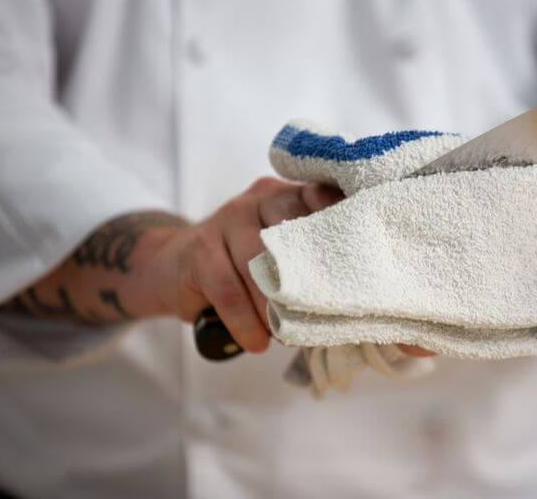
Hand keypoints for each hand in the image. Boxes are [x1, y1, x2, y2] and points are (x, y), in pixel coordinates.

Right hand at [149, 178, 342, 352]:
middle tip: (324, 317)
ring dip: (276, 309)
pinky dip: (245, 321)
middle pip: (293, 236)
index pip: (322, 199)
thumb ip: (312, 259)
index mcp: (289, 194)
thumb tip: (363, 298)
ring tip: (288, 337)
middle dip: (310, 282)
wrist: (173, 266)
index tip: (359, 265)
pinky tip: (257, 342)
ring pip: (260, 266)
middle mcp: (261, 198)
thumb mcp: (281, 252)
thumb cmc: (244, 266)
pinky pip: (228, 290)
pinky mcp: (200, 248)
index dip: (342, 228)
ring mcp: (228, 218)